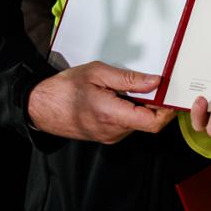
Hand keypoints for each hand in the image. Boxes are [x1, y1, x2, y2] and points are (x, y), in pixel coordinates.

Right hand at [26, 62, 175, 143]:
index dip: (167, 110)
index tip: (169, 94)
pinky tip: (116, 98)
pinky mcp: (106, 137)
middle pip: (148, 123)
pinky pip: (126, 126)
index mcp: (112, 115)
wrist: (41, 106)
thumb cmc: (65, 88)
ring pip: (137, 124)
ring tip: (125, 89)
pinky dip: (128, 112)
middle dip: (153, 104)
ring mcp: (110, 137)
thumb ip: (128, 79)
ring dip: (139, 108)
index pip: (153, 122)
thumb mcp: (97, 73)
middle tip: (150, 84)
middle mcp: (113, 131)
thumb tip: (155, 82)